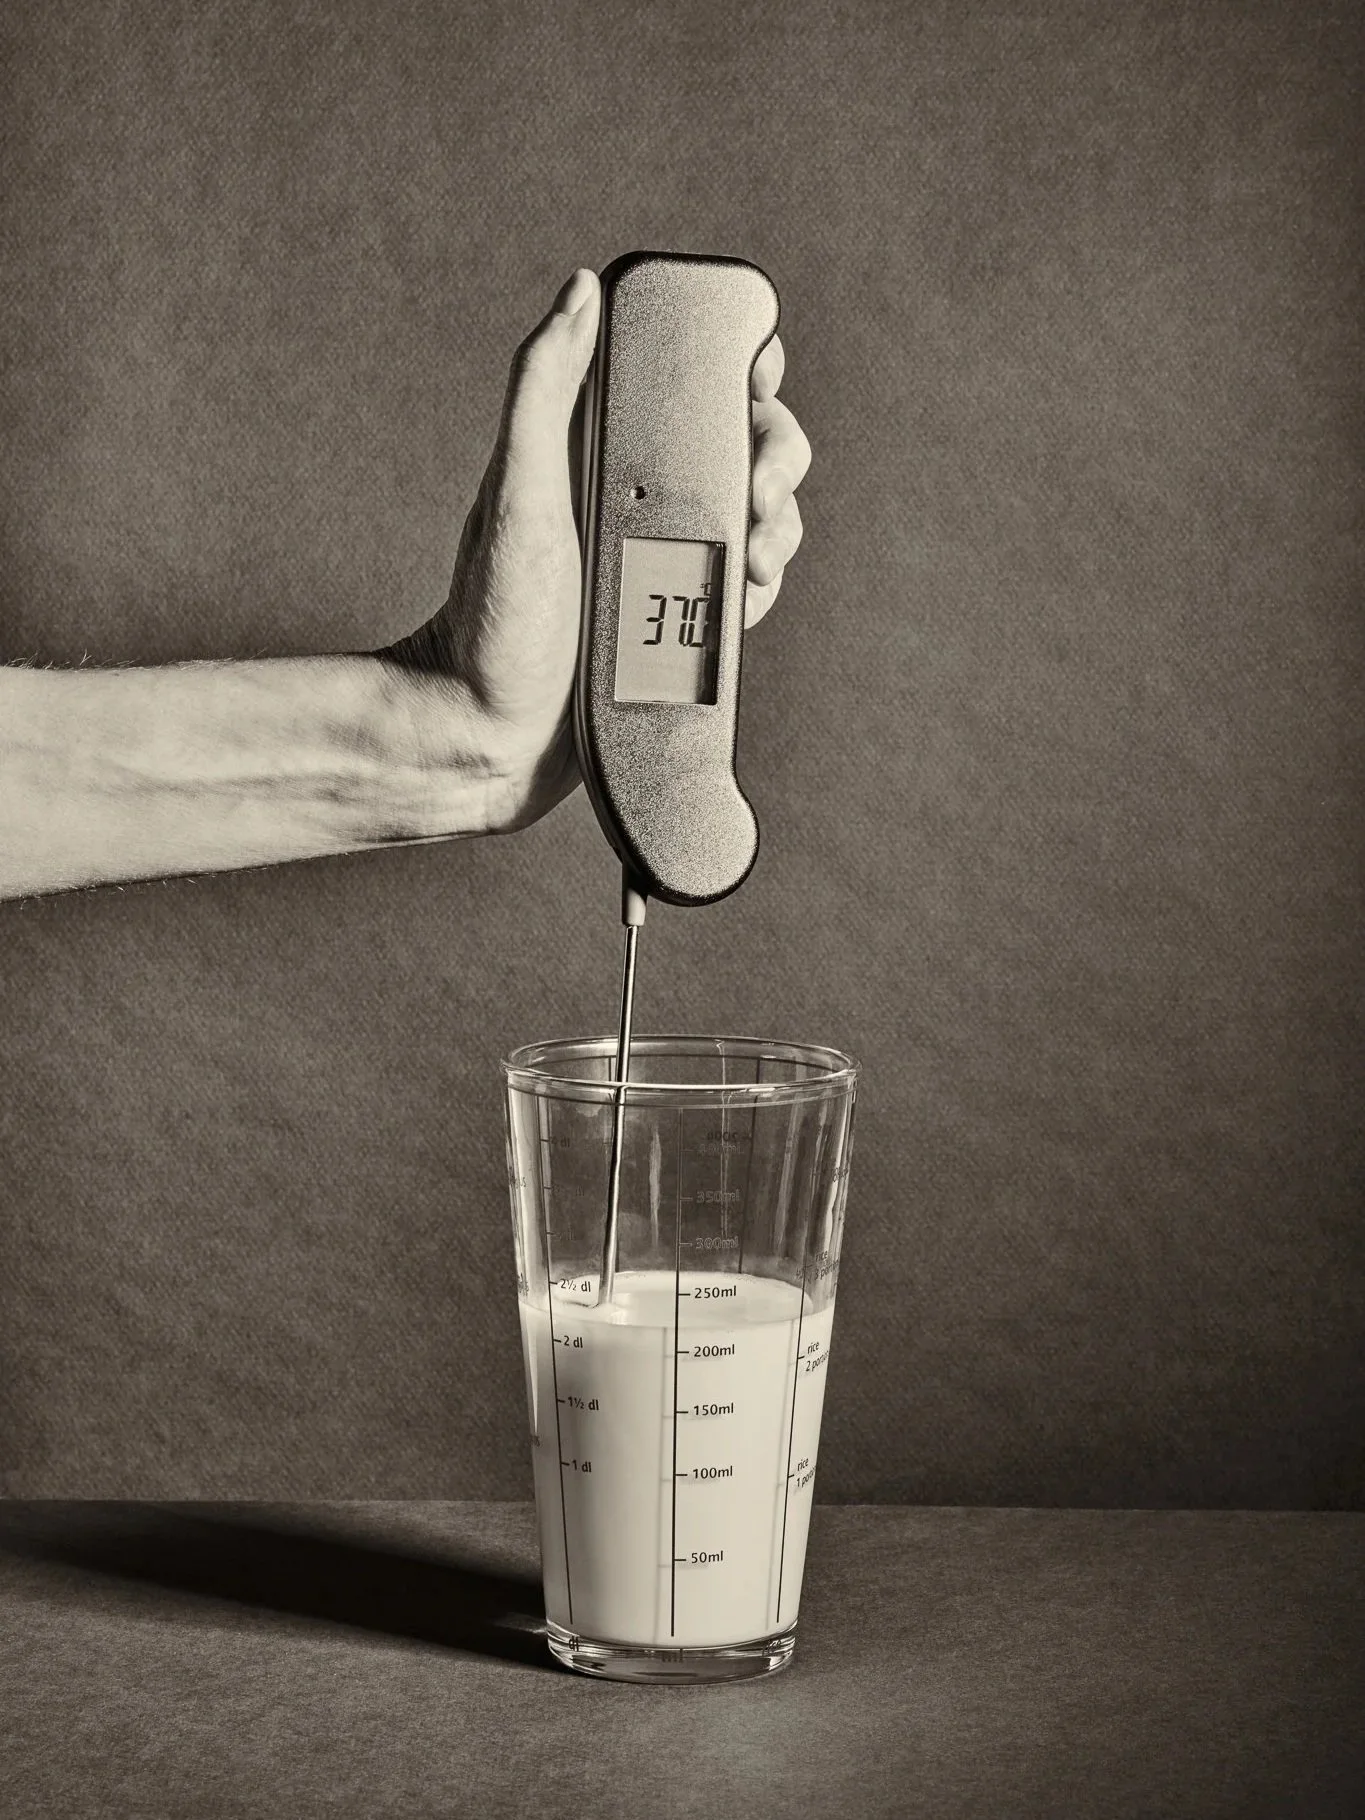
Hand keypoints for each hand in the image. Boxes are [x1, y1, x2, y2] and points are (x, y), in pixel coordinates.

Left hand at [381, 267, 811, 831]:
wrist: (487, 737)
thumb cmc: (487, 621)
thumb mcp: (516, 493)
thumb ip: (544, 388)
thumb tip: (579, 290)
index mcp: (604, 453)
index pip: (692, 387)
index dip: (743, 374)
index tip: (758, 389)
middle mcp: (638, 500)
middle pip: (747, 451)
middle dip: (775, 463)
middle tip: (755, 499)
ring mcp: (664, 563)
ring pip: (759, 520)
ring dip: (778, 528)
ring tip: (752, 561)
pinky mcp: (680, 622)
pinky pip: (746, 590)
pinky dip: (760, 587)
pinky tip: (743, 603)